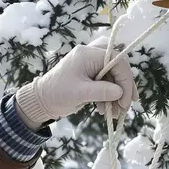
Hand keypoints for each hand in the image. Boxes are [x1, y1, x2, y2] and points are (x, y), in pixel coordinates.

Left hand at [14, 45, 135, 129]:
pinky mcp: (92, 76)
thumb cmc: (57, 93)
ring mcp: (92, 65)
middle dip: (123, 88)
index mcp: (88, 54)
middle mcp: (92, 56)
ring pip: (114, 77)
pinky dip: (109, 97)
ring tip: (115, 113)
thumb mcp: (80, 93)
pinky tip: (105, 110)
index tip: (126, 100)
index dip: (125, 81)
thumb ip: (101, 91)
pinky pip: (108, 83)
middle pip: (118, 68)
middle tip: (125, 107)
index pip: (117, 61)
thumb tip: (120, 93)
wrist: (42, 101)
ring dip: (117, 96)